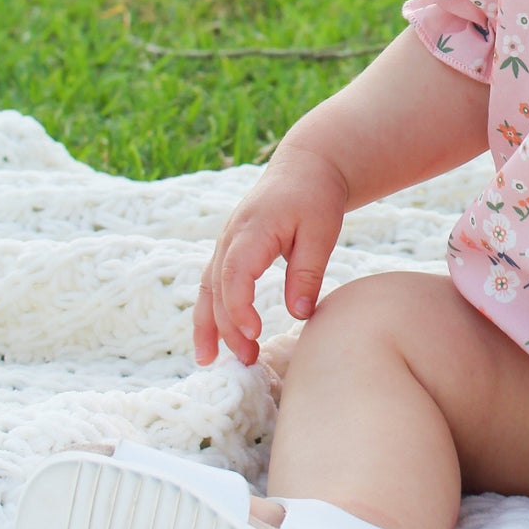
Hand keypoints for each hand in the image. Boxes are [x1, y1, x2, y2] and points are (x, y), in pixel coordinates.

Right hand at [193, 143, 348, 366]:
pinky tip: (211, 340)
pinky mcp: (229, 251)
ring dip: (207, 325)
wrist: (306, 167)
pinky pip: (211, 285)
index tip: (254, 333)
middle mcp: (231, 237)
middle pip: (218, 288)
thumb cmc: (316, 197)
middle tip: (249, 360)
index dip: (239, 306)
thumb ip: (308, 272)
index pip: (235, 273)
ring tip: (208, 361)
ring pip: (207, 288)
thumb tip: (300, 315)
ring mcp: (225, 243)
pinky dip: (208, 312)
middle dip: (228, 327)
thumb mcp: (321, 231)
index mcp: (253, 230)